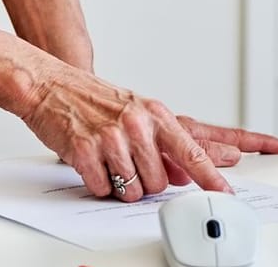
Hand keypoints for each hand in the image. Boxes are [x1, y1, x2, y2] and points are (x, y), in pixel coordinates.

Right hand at [19, 64, 277, 200]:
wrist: (50, 85)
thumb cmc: (94, 101)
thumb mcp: (136, 112)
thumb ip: (164, 142)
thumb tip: (186, 173)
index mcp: (154, 114)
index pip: (191, 150)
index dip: (211, 176)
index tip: (226, 192)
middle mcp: (136, 124)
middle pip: (160, 182)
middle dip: (146, 183)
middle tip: (129, 164)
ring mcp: (110, 138)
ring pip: (132, 191)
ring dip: (121, 185)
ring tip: (108, 160)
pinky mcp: (85, 151)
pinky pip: (103, 189)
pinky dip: (97, 183)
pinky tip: (91, 161)